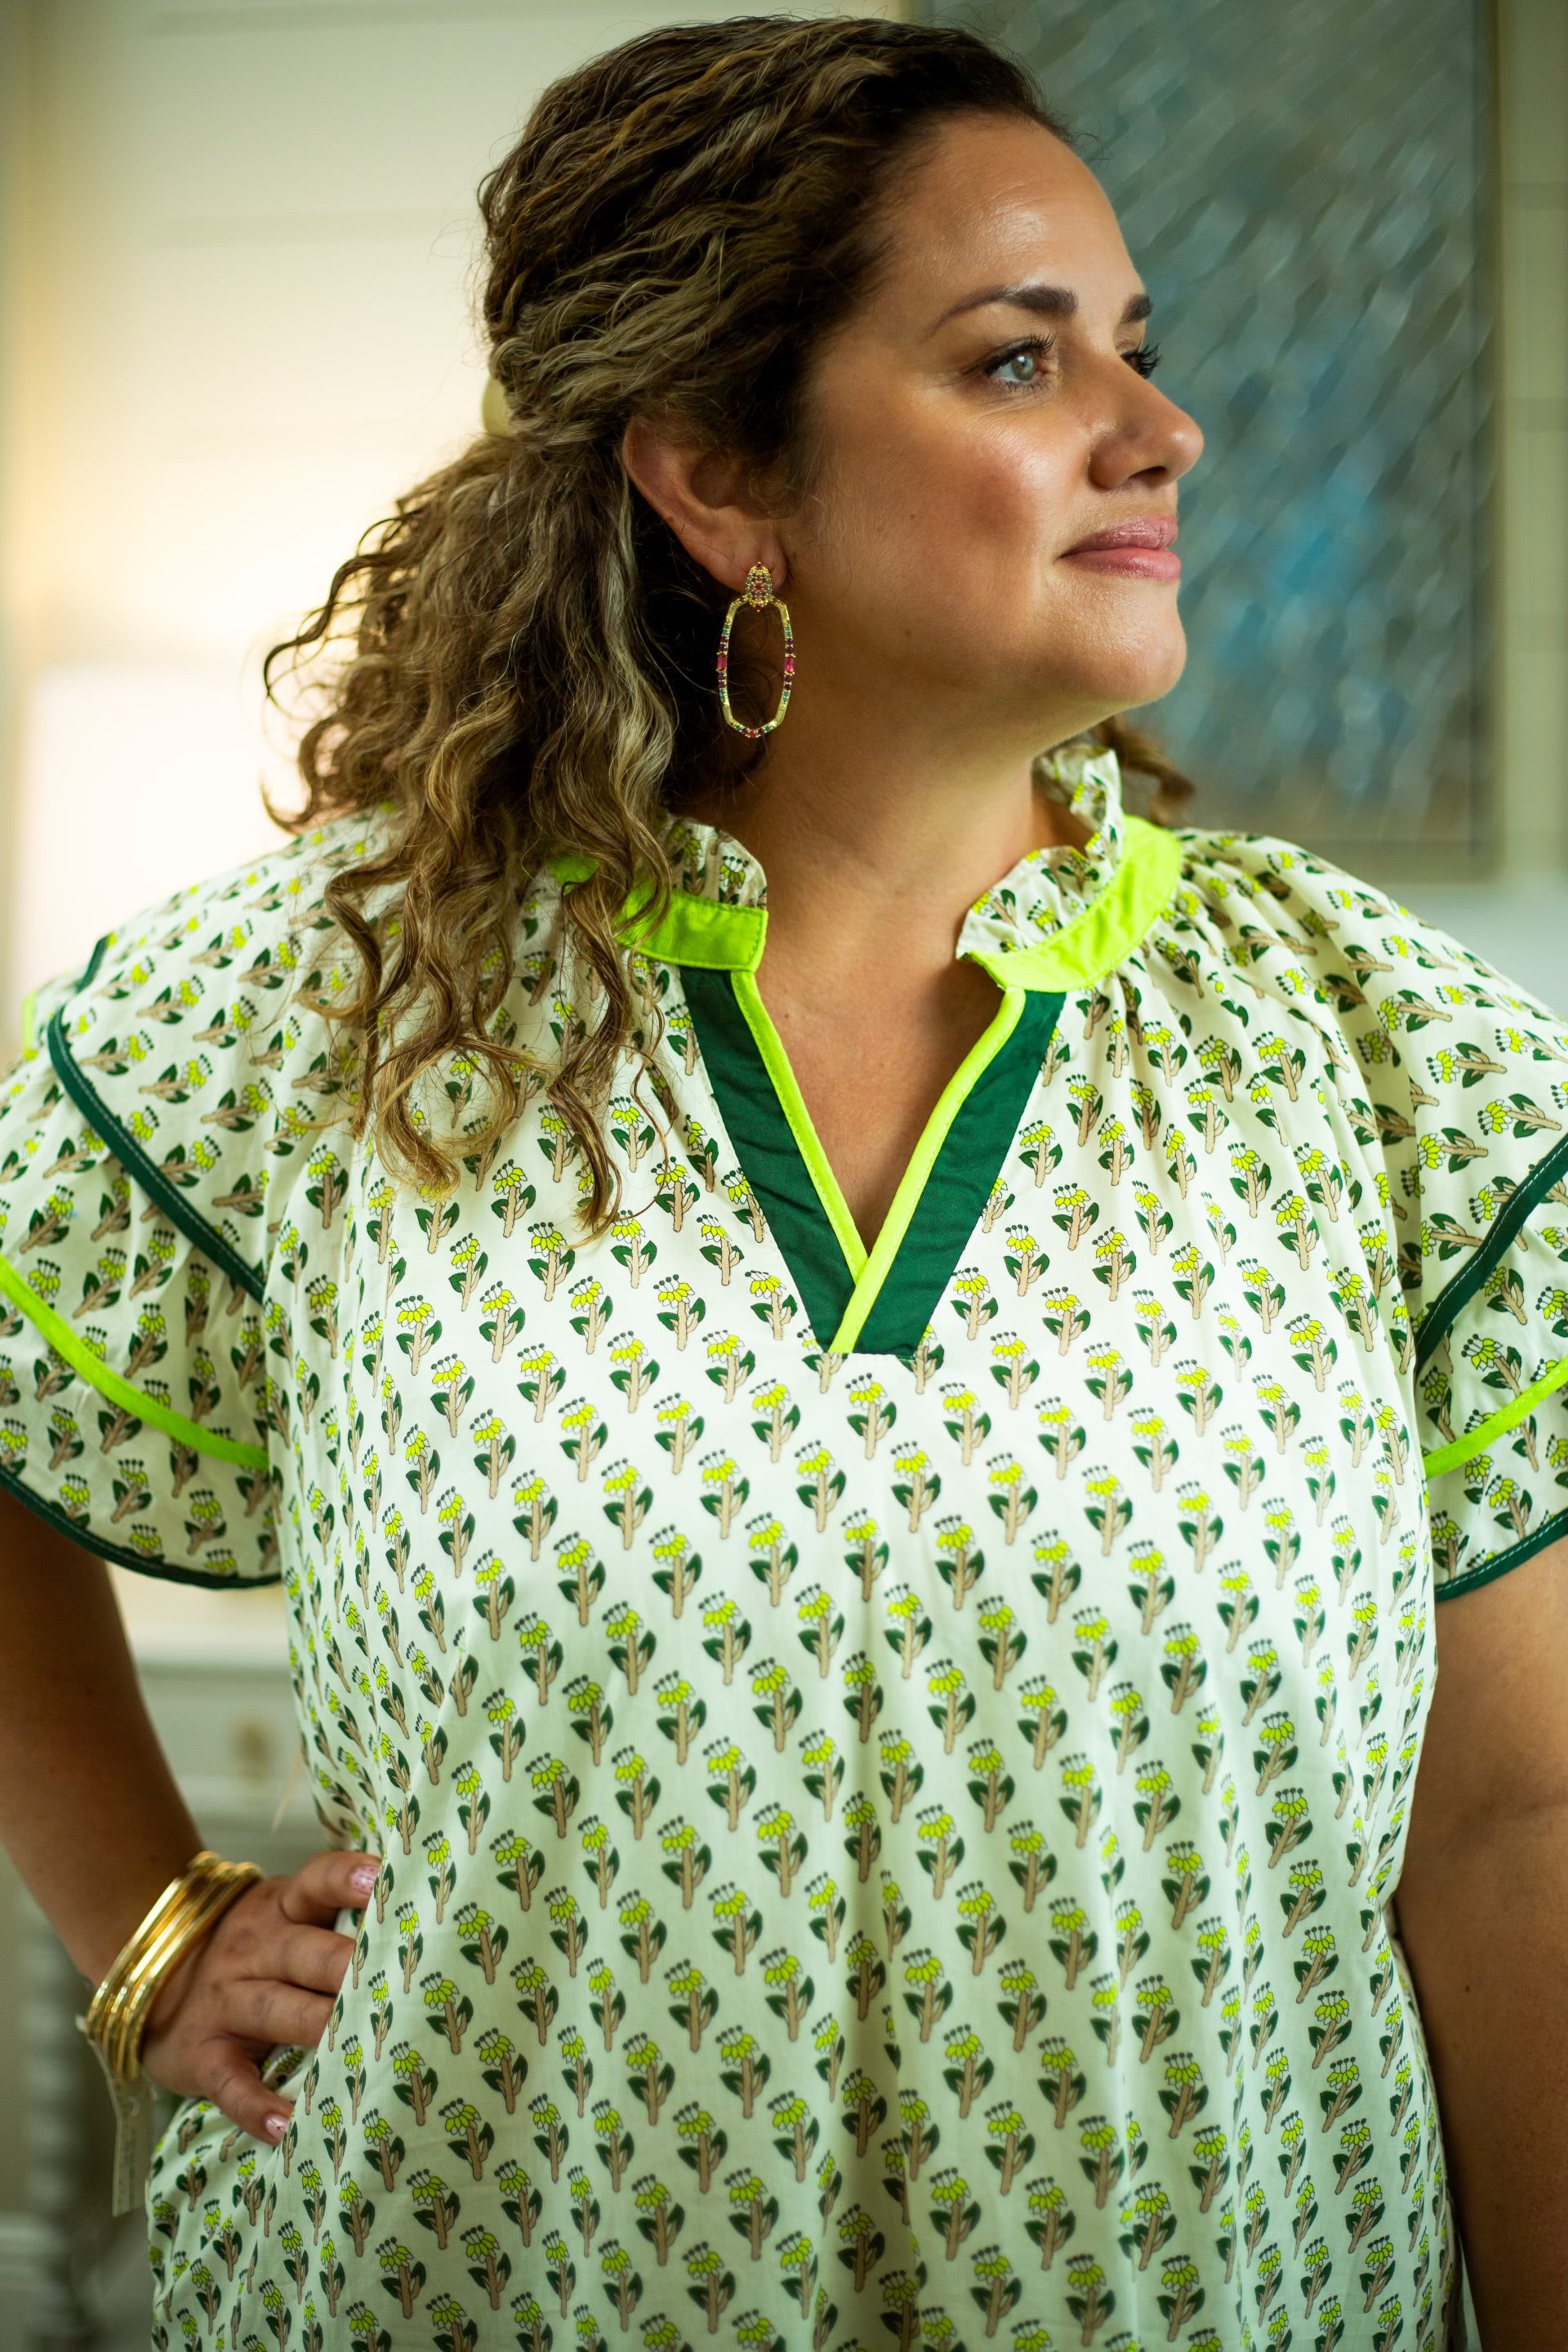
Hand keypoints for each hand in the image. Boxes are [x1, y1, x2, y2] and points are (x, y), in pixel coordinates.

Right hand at [138, 1848, 380, 2143]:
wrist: (154, 1978)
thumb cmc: (253, 1949)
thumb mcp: (284, 1916)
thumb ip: (335, 1917)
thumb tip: (424, 1922)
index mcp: (282, 1908)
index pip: (315, 1883)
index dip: (346, 1879)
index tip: (379, 1879)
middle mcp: (254, 1948)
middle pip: (305, 1952)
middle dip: (347, 1966)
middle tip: (395, 1981)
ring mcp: (226, 2001)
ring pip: (275, 2010)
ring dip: (316, 2026)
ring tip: (357, 2049)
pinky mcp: (203, 2054)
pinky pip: (230, 2082)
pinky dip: (256, 2106)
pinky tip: (286, 2125)